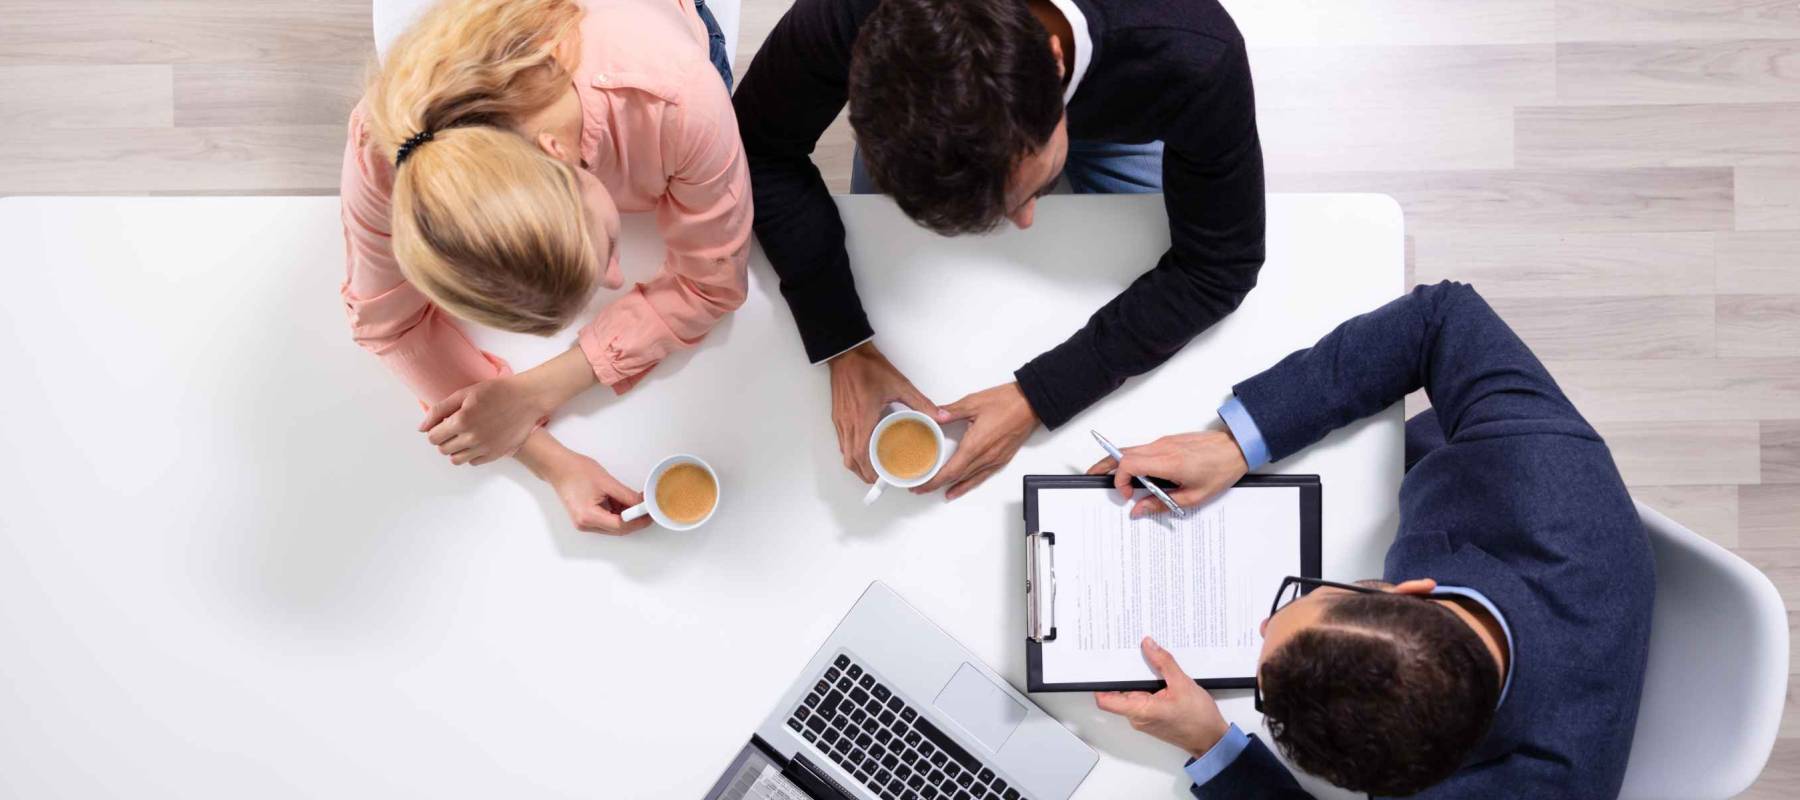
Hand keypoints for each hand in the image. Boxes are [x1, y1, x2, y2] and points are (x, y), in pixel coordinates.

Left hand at [422, 375, 550, 465]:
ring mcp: (484, 448)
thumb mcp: (464, 393)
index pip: (433, 437)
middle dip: (444, 439)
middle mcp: (471, 438)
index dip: (435, 430)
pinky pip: (474, 462)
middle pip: (443, 449)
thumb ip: (439, 410)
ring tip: (465, 436)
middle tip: (455, 428)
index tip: (443, 424)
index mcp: (461, 421)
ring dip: (456, 449)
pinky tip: (478, 440)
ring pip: (456, 459)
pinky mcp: (496, 454)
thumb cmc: (497, 391)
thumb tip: (422, 428)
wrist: (527, 399)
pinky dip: (471, 454)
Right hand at [520, 435, 650, 534]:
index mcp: (588, 517)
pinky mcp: (585, 518)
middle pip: (617, 529)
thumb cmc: (576, 471)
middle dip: (634, 518)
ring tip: (634, 499)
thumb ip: (627, 496)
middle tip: (647, 507)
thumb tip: (642, 505)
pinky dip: (616, 512)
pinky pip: (606, 520)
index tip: (649, 513)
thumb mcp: (607, 482)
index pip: (621, 525)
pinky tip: (622, 500)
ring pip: (613, 525)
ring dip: (626, 514)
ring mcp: (584, 523)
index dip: (638, 520)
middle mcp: (585, 524)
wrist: (558, 467)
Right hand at [828, 342, 940, 482]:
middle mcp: (849, 423)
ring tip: (871, 467)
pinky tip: (862, 448)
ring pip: (844, 451)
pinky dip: (850, 450)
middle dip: (863, 473)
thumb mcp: (900, 385)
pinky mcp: (837, 415)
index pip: (862, 454)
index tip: (881, 479)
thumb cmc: (869, 367)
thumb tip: (940, 416)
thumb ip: (921, 403)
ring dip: (856, 463)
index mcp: (863, 418)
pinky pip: (841, 440)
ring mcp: (840, 420)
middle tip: (878, 478)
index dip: (870, 471)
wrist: (847, 352)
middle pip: (850, 459)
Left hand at [917, 382, 1037, 499]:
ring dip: (953, 487)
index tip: (921, 484)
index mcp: (975, 444)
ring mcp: (995, 460)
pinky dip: (969, 483)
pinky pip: (982, 476)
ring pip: (970, 479)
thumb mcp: (973, 402)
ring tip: (938, 492)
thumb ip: (951, 411)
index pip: (950, 470)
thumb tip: (934, 416)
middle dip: (937, 485)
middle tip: (921, 488)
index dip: (934, 481)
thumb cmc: (1007, 401)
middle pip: (957, 478)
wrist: (1032, 403)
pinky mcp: (1002, 459)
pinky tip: (962, 487)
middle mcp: (985, 457)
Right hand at [1085, 429, 1247, 515]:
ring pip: (1131, 449)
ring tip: (1114, 478)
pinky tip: (1139, 475)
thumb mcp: (1193, 497)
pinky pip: (1143, 449)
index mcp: (1167, 462)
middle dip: (1105, 465)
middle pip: (1122, 452)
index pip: (1129, 464)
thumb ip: (1161, 504)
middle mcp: (1162, 448)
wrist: (1236, 448)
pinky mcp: (1167, 441)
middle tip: (1094, 475)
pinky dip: (1134, 460)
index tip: (1126, 494)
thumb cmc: (1220, 470)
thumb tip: (1139, 510)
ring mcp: (1164, 442)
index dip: (1120, 480)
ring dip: (1119, 463)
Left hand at [1095, 637, 1230, 758]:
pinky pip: (1141, 700)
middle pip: (1118, 694)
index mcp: (1140, 710)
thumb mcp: (1182, 683)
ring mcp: (1143, 718)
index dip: (1099, 683)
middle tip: (1125, 654)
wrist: (1210, 739)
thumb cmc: (1199, 719)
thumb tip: (1149, 646)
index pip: (1106, 700)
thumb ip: (1163, 662)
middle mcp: (1137, 717)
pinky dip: (1144, 686)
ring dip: (1135, 680)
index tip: (1102, 666)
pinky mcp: (1151, 717)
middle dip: (1121, 674)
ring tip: (1144, 661)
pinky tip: (1155, 675)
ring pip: (1130, 696)